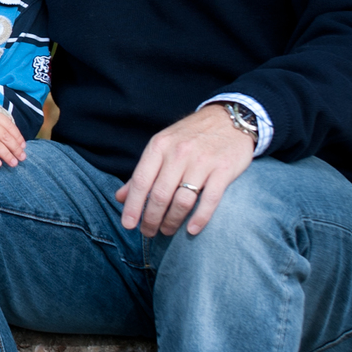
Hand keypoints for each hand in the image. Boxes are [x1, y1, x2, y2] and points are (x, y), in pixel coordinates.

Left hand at [117, 106, 254, 235]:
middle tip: (149, 232)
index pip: (140, 181)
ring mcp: (202, 161)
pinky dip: (200, 218)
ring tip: (167, 231)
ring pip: (182, 200)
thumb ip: (143, 172)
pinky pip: (209, 200)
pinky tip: (192, 230)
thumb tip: (120, 197)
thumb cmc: (192, 136)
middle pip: (159, 195)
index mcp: (159, 146)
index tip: (128, 225)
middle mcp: (179, 153)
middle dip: (151, 219)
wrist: (231, 118)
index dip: (132, 206)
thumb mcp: (163, 145)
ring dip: (172, 221)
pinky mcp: (224, 170)